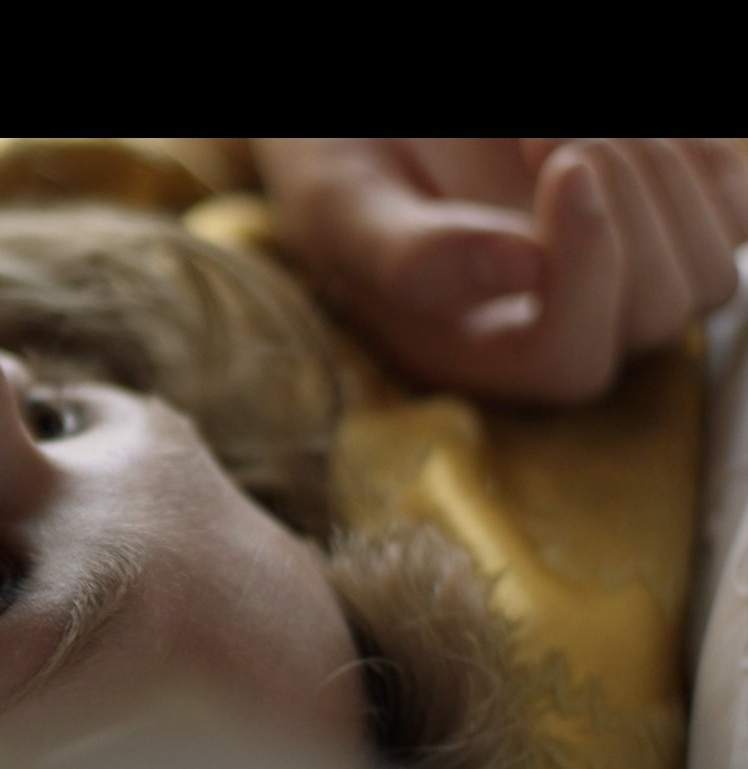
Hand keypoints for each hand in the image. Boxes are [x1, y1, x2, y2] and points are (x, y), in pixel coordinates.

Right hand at [255, 139, 747, 403]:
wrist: (371, 132)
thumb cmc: (344, 170)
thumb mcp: (342, 207)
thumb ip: (408, 254)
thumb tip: (520, 270)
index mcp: (473, 352)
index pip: (568, 361)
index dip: (588, 276)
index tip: (566, 168)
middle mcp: (557, 329)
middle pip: (652, 317)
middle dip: (623, 205)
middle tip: (546, 129)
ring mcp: (621, 277)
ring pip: (708, 273)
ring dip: (661, 176)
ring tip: (573, 125)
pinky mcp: (666, 217)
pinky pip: (731, 207)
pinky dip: (695, 156)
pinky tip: (628, 128)